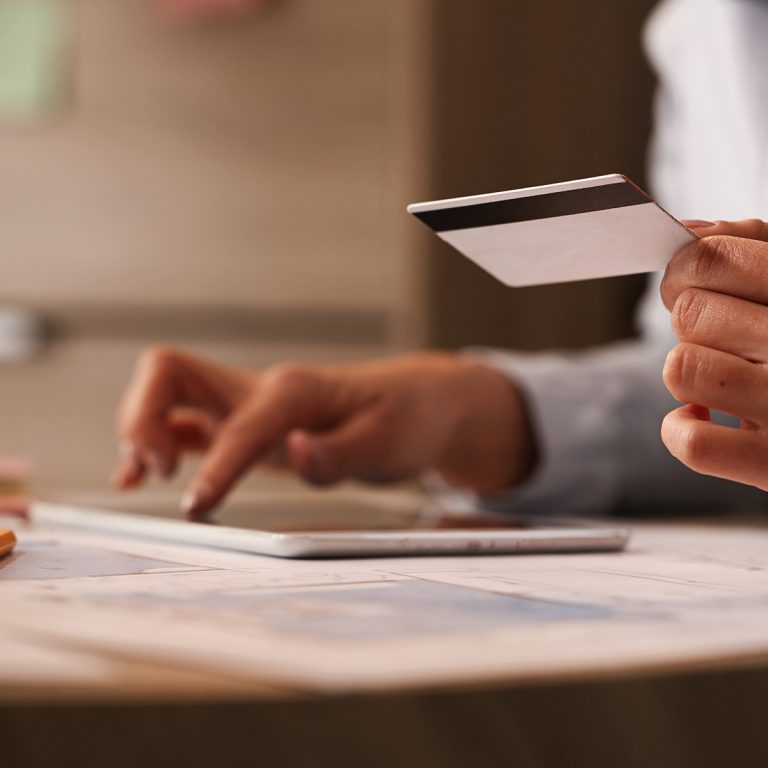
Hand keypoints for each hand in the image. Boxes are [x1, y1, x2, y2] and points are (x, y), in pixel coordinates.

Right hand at [113, 348, 536, 517]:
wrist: (416, 402)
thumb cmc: (405, 420)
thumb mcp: (389, 444)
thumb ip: (339, 453)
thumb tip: (297, 452)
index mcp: (296, 392)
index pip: (242, 426)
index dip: (217, 466)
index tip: (195, 506)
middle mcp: (261, 389)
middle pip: (171, 372)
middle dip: (143, 415)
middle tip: (153, 470)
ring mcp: (247, 403)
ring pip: (166, 391)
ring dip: (139, 427)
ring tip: (136, 476)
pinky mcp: (244, 423)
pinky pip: (184, 423)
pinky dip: (154, 442)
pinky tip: (140, 475)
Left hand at [660, 219, 767, 488]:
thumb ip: (755, 247)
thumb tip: (692, 231)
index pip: (710, 259)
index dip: (685, 268)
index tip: (690, 278)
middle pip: (690, 314)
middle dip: (695, 320)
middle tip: (724, 333)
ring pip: (681, 369)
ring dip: (690, 370)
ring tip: (725, 373)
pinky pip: (688, 440)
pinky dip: (684, 428)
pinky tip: (713, 419)